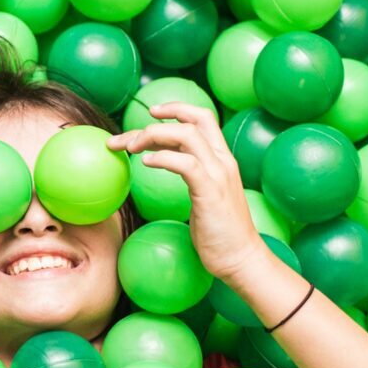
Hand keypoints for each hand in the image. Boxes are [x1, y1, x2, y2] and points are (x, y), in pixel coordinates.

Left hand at [108, 103, 269, 283]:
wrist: (241, 258)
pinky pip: (186, 164)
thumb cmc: (220, 233)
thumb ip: (192, 175)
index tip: (151, 113)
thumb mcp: (205, 195)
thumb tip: (164, 163)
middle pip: (193, 120)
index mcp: (222, 159)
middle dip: (156, 121)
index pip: (202, 118)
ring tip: (130, 149)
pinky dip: (163, 158)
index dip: (176, 109)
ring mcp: (218, 175)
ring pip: (187, 136)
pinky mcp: (211, 192)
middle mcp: (222, 161)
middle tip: (126, 139)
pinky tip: (146, 163)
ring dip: (153, 136)